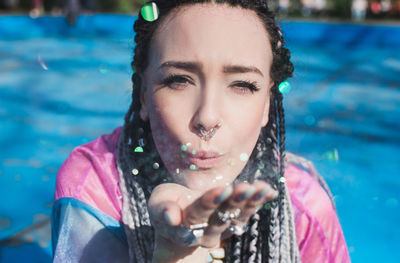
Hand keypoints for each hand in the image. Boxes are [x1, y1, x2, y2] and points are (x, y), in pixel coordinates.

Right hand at [148, 181, 277, 261]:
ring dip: (252, 202)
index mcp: (187, 226)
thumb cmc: (165, 206)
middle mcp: (208, 230)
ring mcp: (223, 226)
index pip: (200, 213)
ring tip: (262, 188)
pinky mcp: (234, 219)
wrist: (178, 217)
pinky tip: (271, 191)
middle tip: (246, 187)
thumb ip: (162, 211)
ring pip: (239, 216)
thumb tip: (171, 216)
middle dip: (236, 201)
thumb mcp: (158, 205)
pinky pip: (248, 211)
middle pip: (223, 216)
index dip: (211, 202)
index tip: (223, 189)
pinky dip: (260, 201)